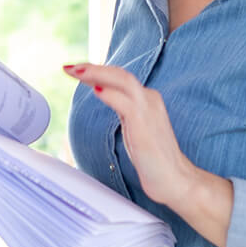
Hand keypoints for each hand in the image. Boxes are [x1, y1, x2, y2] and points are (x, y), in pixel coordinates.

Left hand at [63, 64, 206, 208]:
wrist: (175, 179)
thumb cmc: (154, 159)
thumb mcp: (135, 128)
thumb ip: (123, 111)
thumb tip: (104, 95)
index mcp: (147, 99)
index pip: (120, 78)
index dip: (98, 71)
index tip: (78, 70)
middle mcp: (149, 99)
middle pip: (119, 73)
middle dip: (93, 68)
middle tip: (70, 67)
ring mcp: (147, 108)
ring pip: (121, 80)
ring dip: (97, 73)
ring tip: (76, 71)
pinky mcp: (143, 122)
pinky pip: (124, 102)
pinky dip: (108, 94)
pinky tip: (94, 90)